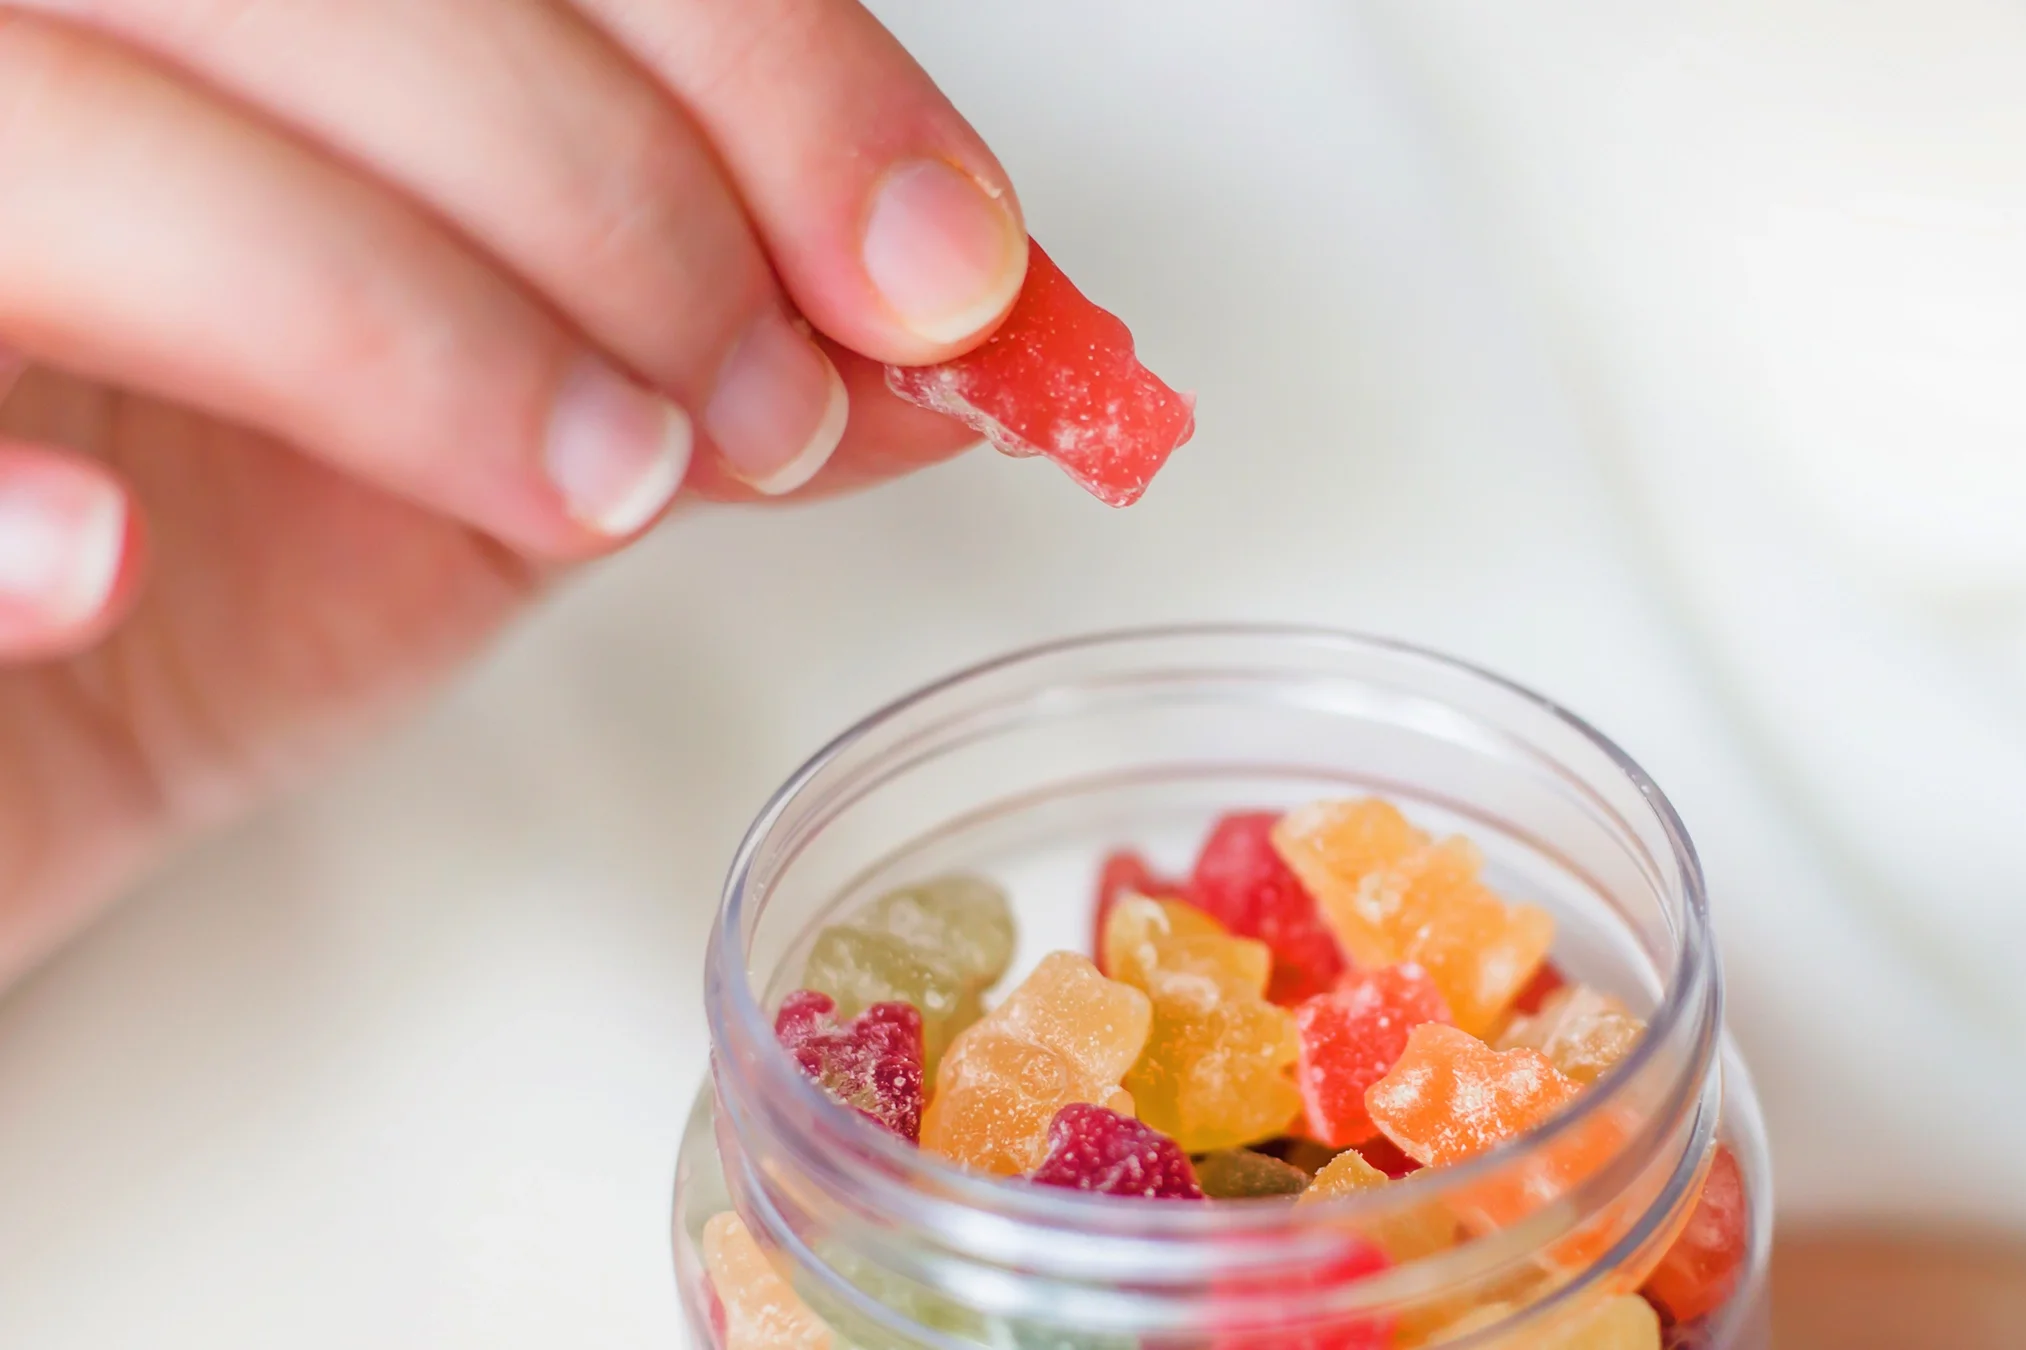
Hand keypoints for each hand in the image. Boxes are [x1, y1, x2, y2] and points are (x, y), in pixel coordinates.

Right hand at [0, 2, 1026, 985]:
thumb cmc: (194, 573)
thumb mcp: (491, 451)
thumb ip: (693, 364)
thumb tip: (958, 347)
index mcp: (211, 19)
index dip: (754, 48)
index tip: (939, 258)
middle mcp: (25, 39)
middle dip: (605, 175)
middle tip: (771, 401)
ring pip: (60, 120)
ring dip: (382, 302)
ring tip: (588, 484)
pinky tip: (105, 568)